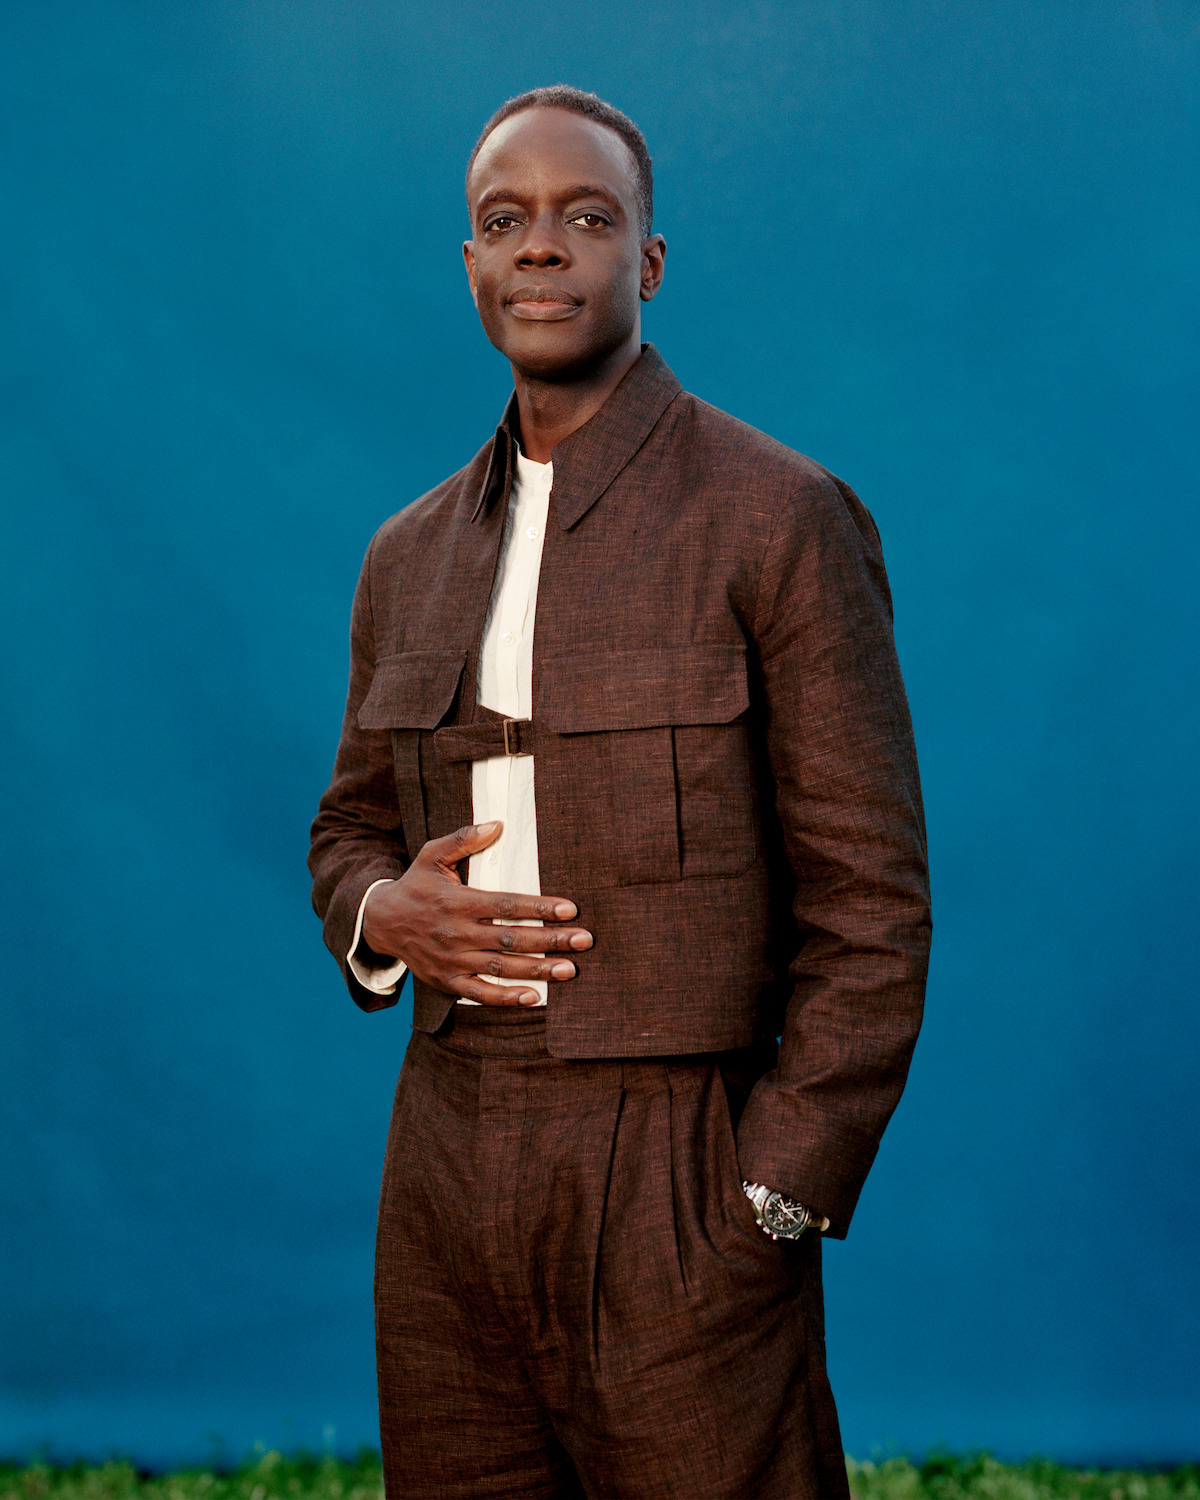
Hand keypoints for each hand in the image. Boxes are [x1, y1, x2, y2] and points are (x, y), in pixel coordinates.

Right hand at [361, 821, 591, 1005]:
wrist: (380, 922)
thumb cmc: (415, 885)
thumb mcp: (431, 855)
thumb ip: (463, 839)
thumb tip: (497, 825)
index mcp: (457, 901)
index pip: (506, 904)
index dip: (539, 907)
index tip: (570, 909)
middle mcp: (456, 932)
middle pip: (511, 937)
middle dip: (550, 940)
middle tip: (584, 940)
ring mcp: (452, 959)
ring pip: (501, 966)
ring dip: (537, 969)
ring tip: (570, 969)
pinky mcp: (447, 980)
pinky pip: (480, 992)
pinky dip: (505, 997)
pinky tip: (533, 997)